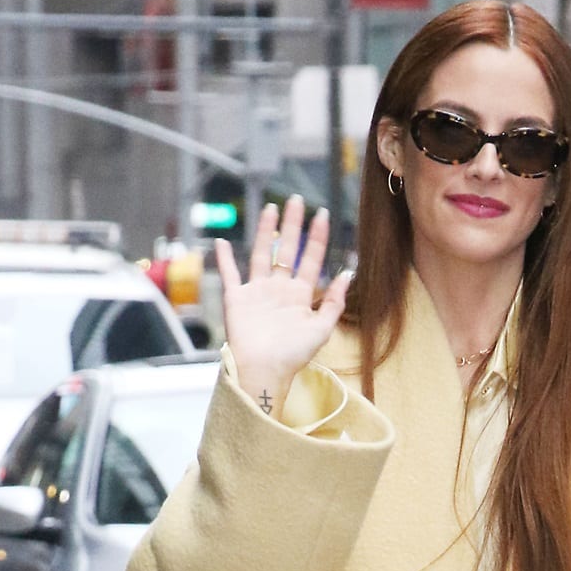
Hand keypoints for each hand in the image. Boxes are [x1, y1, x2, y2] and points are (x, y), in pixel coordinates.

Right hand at [216, 197, 351, 419]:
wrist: (263, 371)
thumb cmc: (293, 355)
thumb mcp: (321, 329)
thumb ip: (335, 302)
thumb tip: (348, 273)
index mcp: (300, 296)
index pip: (310, 260)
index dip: (317, 238)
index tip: (322, 214)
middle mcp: (279, 290)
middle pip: (286, 250)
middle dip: (292, 225)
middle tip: (296, 200)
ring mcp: (257, 292)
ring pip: (261, 254)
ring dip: (265, 231)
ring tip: (270, 208)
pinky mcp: (236, 299)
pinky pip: (229, 275)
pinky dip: (224, 259)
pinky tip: (221, 242)